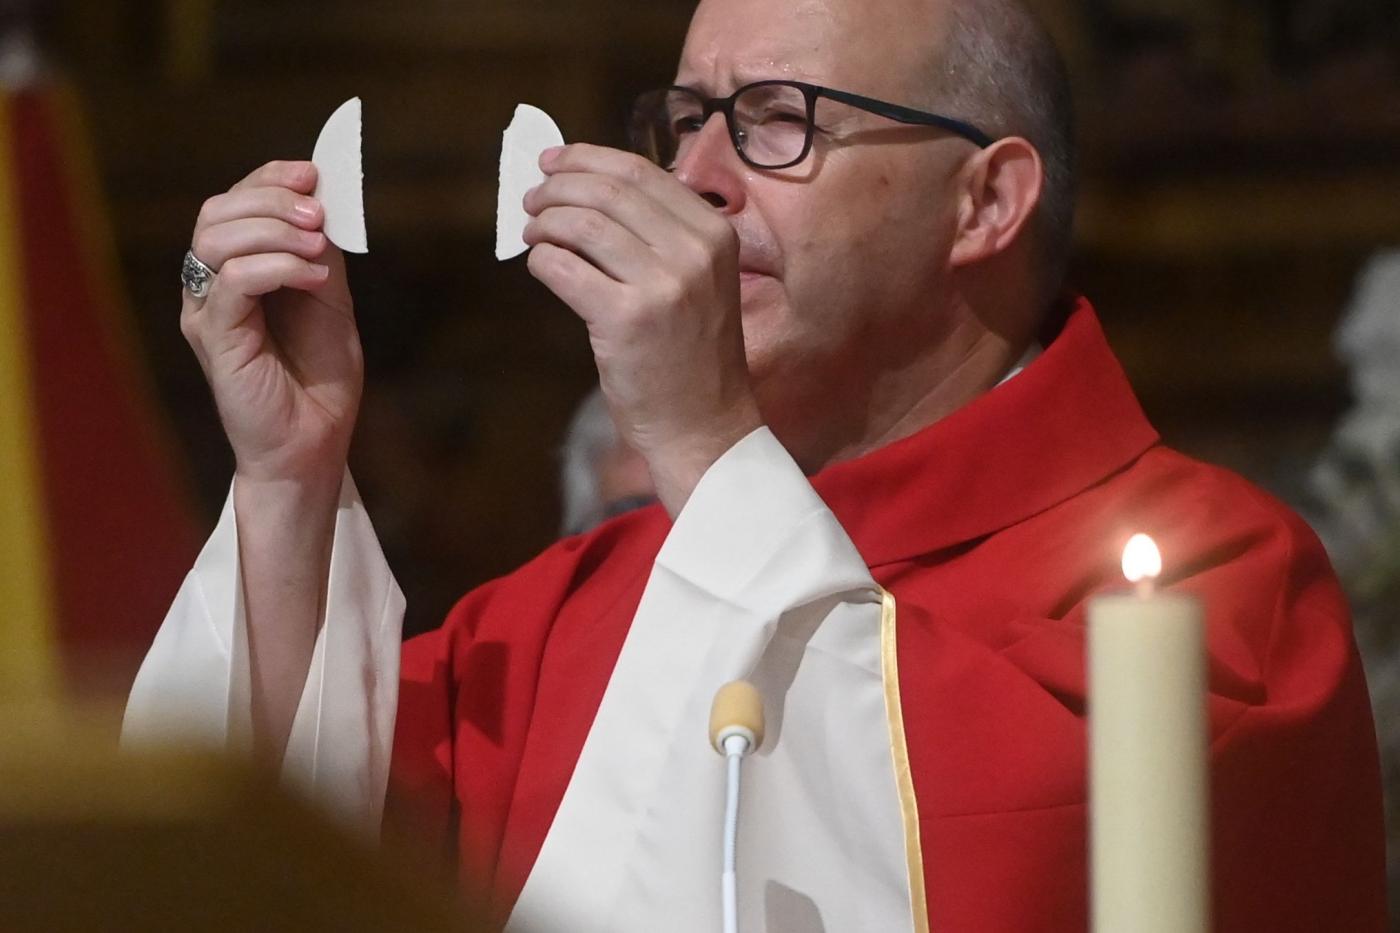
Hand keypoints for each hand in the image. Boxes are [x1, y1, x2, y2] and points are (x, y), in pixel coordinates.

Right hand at [180, 161, 362, 487]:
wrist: (312, 442)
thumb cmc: (319, 376)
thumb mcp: (329, 299)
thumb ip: (319, 252)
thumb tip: (322, 199)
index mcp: (235, 269)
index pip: (233, 202)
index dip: (269, 177)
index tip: (313, 174)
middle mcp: (210, 285)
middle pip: (217, 212)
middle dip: (272, 199)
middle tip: (319, 214)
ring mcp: (206, 311)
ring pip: (216, 240)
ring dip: (274, 230)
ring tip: (319, 246)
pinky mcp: (214, 337)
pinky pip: (232, 282)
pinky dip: (277, 267)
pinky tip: (314, 277)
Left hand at [522, 144, 762, 513]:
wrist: (706, 426)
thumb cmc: (693, 355)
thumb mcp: (698, 281)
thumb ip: (659, 235)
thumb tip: (588, 188)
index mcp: (715, 234)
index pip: (640, 172)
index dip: (587, 158)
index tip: (554, 162)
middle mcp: (694, 253)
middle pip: (607, 190)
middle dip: (558, 186)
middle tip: (533, 198)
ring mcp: (662, 286)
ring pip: (580, 224)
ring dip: (544, 221)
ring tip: (531, 231)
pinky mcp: (625, 319)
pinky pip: (563, 267)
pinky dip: (542, 259)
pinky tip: (541, 265)